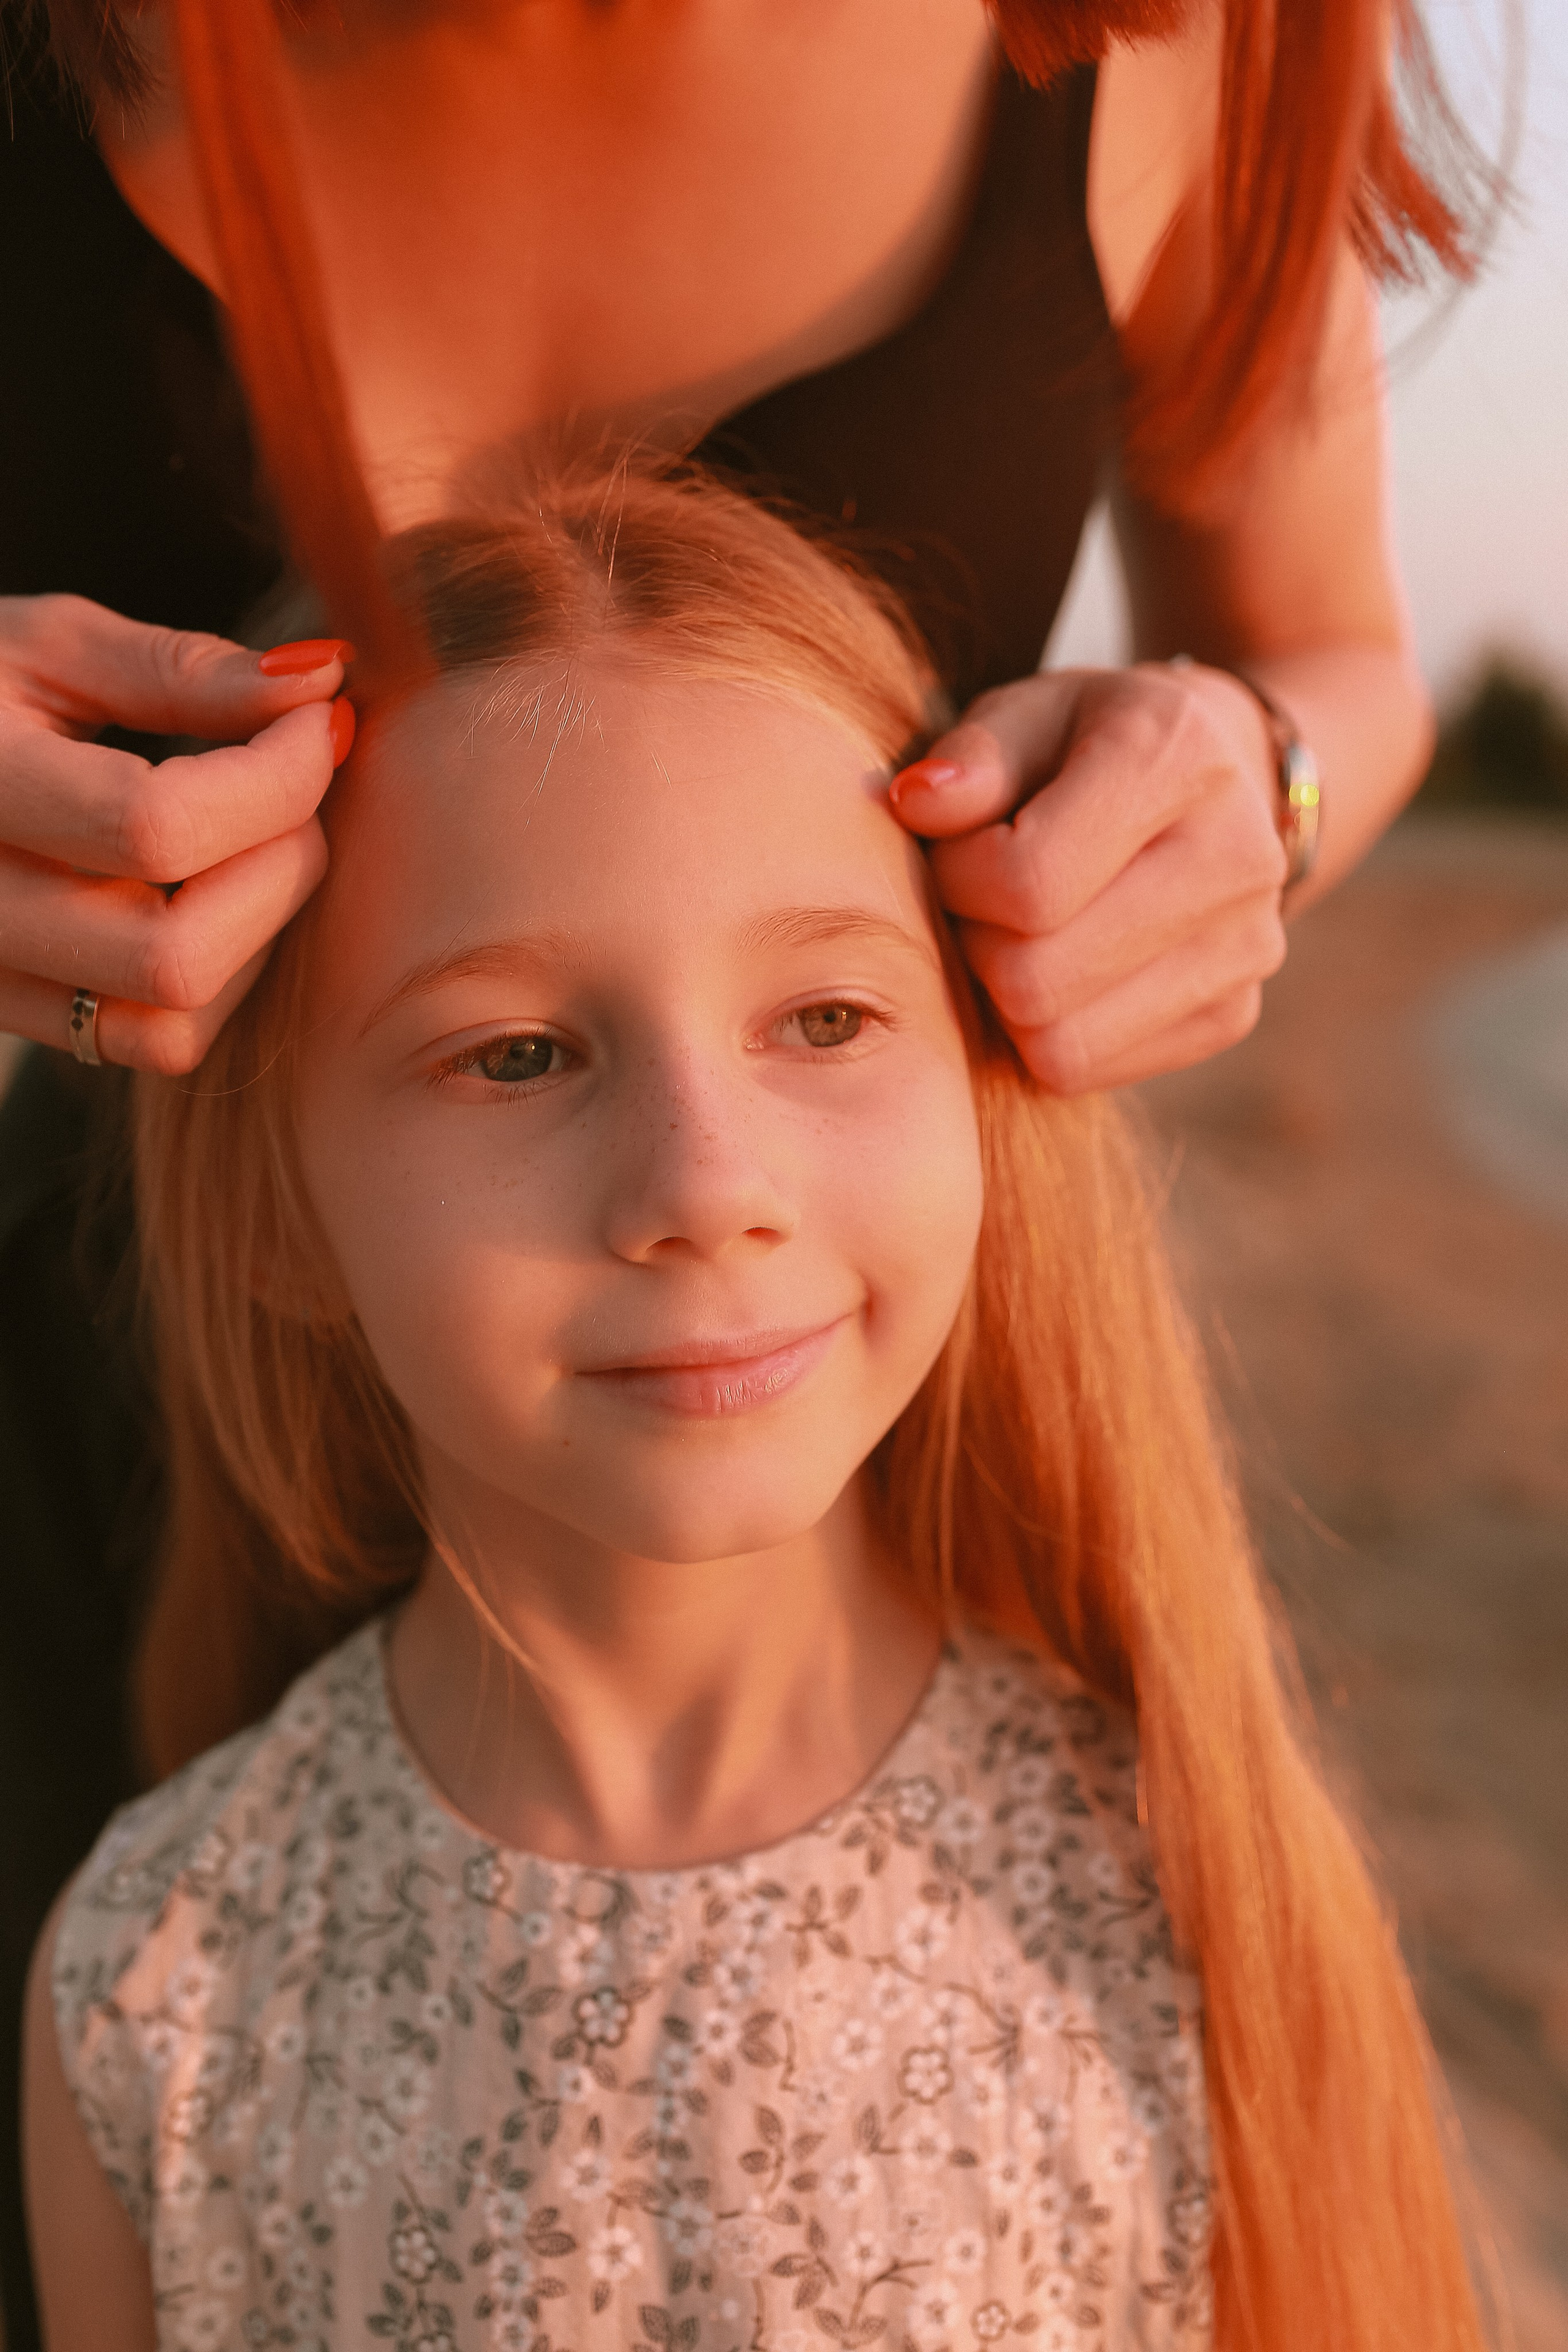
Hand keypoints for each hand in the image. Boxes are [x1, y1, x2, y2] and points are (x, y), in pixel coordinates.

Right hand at [0, 596, 353, 1072]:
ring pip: (173, 1021)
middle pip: (175, 956)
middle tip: (298, 788)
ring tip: (258, 837)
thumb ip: (181, 670)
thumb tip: (319, 682)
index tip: (316, 722)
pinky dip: (219, 977)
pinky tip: (214, 893)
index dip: (274, 777)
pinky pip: (152, 1040)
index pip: (155, 827)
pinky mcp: (15, 1014)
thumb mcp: (44, 644)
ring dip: (257, 933)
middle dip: (281, 866)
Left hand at [890, 662, 1289, 1092]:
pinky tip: (1060, 965)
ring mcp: (1247, 947)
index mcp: (1180, 758)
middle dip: (978, 944)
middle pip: (1037, 980)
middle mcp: (1236, 857)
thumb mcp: (1026, 715)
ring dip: (1006, 997)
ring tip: (1016, 932)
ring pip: (1058, 1044)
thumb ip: (971, 756)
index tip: (958, 850)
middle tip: (979, 901)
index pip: (1028, 883)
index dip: (959, 879)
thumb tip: (915, 802)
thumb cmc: (1089, 743)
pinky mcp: (1232, 1015)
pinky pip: (1087, 1069)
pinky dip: (1047, 1031)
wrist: (1217, 774)